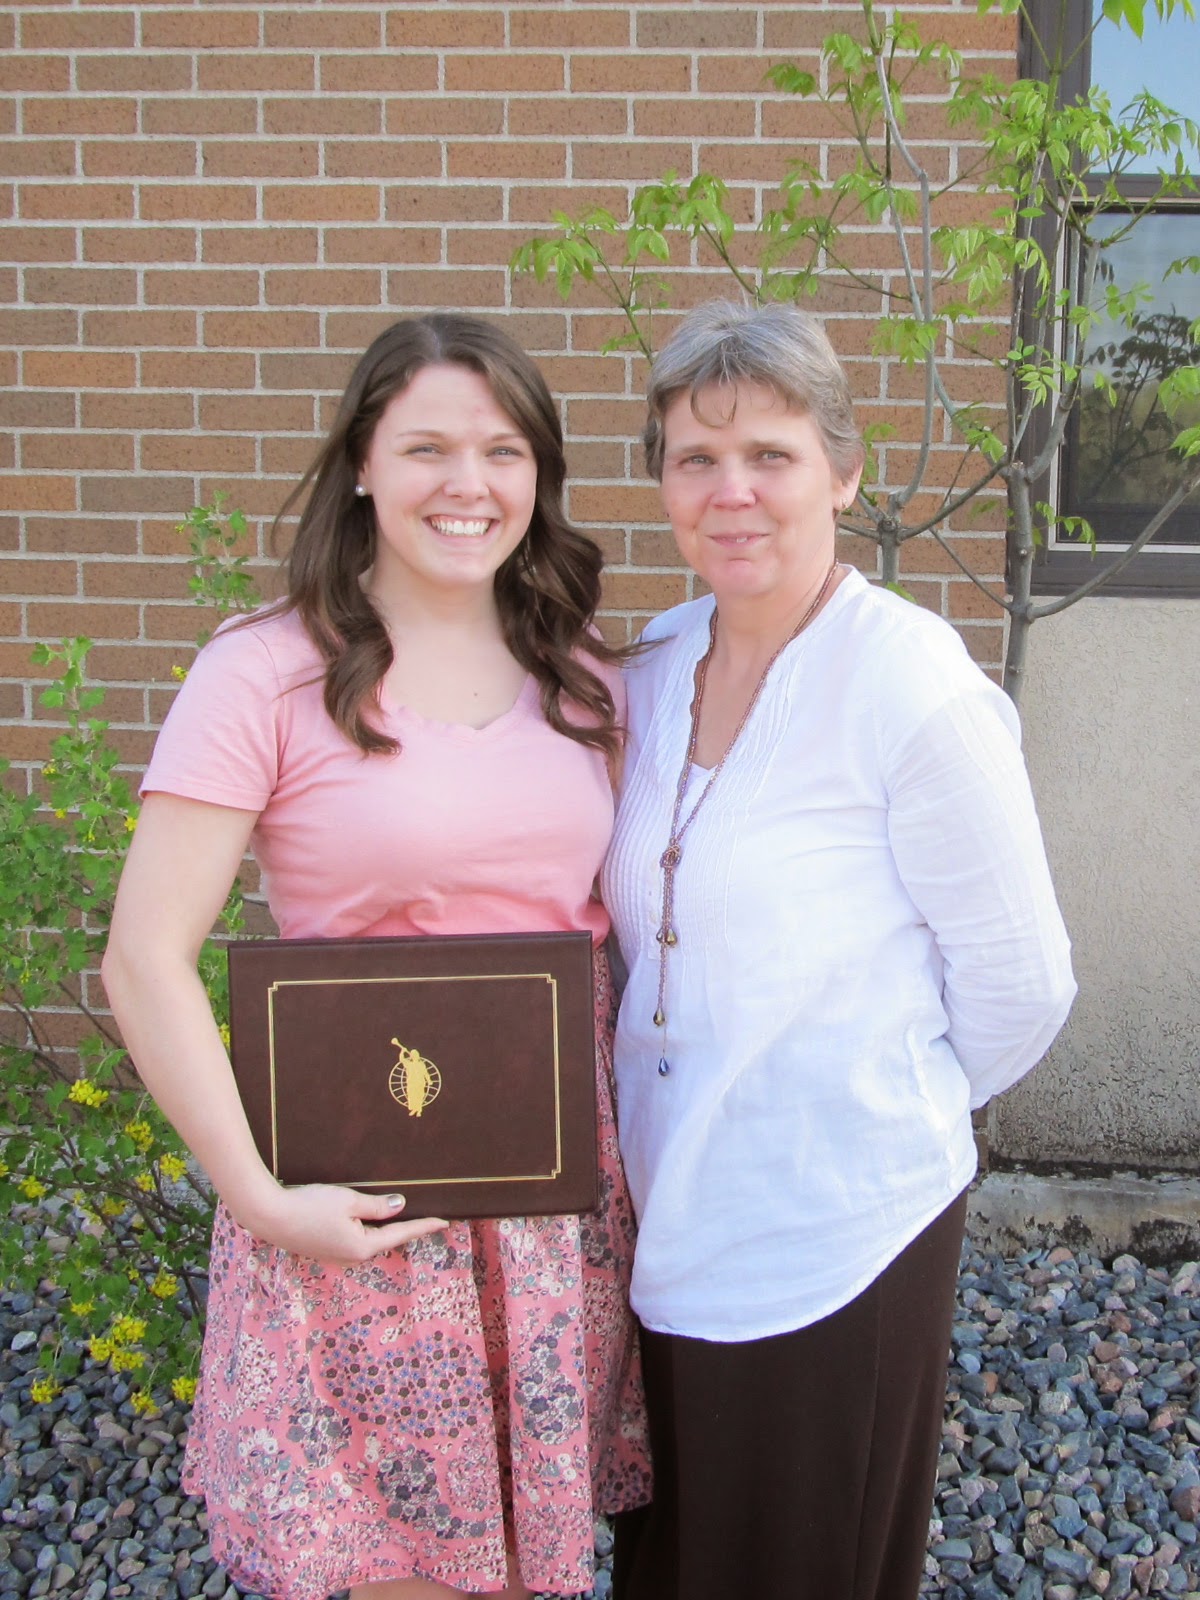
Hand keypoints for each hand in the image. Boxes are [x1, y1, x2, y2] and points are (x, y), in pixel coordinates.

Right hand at [239, 1183, 447, 1264]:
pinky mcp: (324, 1249)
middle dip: (405, 1228)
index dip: (424, 1226)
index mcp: (362, 1247)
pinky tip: (369, 1219)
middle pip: (386, 1240)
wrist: (268, 1216)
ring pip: (369, 1240)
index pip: (401, 1234)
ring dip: (384, 1229)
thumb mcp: (348, 1201)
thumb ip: (377, 1206)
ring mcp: (336, 1256)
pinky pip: (353, 1239)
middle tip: (428, 1216)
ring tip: (403, 1216)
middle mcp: (352, 1257)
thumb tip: (400, 1206)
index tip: (445, 1221)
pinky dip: (366, 1229)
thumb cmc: (309, 1205)